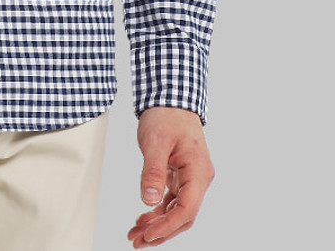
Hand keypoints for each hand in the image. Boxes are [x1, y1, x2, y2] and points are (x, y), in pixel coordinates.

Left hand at [128, 106, 214, 246]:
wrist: (170, 98)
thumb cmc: (166, 115)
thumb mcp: (155, 142)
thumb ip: (153, 171)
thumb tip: (148, 200)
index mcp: (198, 172)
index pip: (187, 209)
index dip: (167, 226)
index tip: (148, 235)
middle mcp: (198, 178)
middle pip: (183, 216)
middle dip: (161, 231)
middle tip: (137, 241)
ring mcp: (190, 178)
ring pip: (176, 210)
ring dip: (157, 223)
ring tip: (135, 233)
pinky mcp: (180, 175)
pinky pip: (171, 200)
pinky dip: (157, 210)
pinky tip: (143, 217)